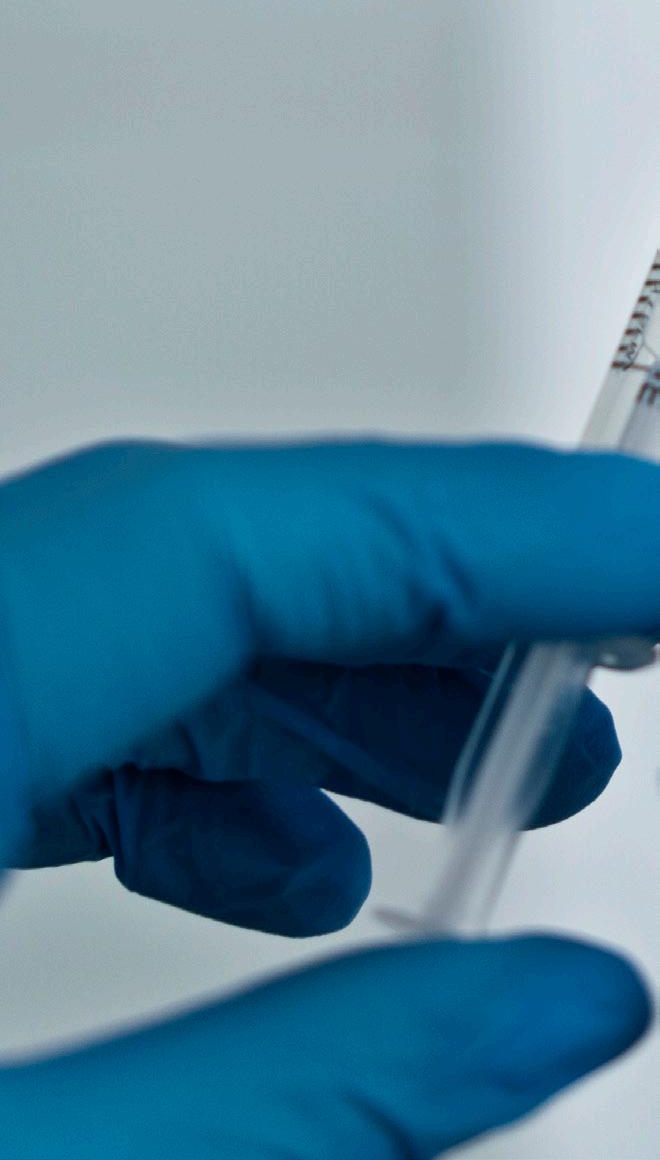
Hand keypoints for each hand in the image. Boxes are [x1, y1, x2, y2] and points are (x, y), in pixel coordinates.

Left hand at [0, 433, 656, 1153]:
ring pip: (133, 622)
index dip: (468, 526)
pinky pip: (59, 710)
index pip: (217, 536)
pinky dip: (206, 772)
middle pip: (192, 551)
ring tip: (512, 774)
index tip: (644, 546)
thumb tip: (564, 1000)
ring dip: (337, 690)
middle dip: (430, 597)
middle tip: (623, 645)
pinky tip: (309, 871)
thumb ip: (303, 1087)